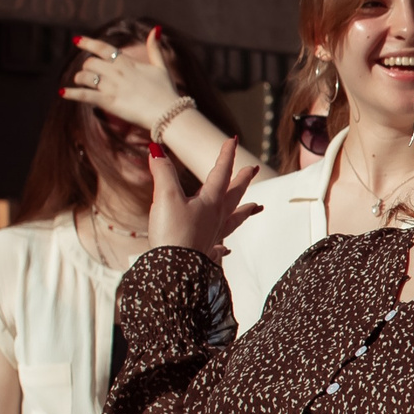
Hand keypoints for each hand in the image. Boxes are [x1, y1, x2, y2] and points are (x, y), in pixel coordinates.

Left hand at [60, 28, 186, 133]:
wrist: (168, 113)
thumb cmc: (167, 91)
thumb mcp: (161, 67)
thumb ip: (155, 48)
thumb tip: (156, 29)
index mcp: (127, 62)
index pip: (102, 47)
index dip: (88, 42)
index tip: (76, 40)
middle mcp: (116, 71)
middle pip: (90, 62)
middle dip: (87, 67)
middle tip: (88, 73)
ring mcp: (111, 86)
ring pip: (84, 76)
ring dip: (79, 79)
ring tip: (80, 82)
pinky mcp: (108, 102)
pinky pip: (84, 95)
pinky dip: (72, 94)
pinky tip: (63, 93)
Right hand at [149, 137, 260, 254]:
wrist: (174, 272)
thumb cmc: (173, 234)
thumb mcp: (166, 197)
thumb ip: (163, 173)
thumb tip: (156, 151)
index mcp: (210, 202)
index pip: (221, 173)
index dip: (226, 155)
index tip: (233, 141)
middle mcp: (216, 218)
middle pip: (234, 195)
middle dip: (243, 179)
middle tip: (254, 168)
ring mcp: (212, 237)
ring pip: (234, 219)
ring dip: (245, 211)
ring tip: (257, 207)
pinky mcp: (204, 254)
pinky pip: (219, 247)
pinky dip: (223, 245)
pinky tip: (224, 250)